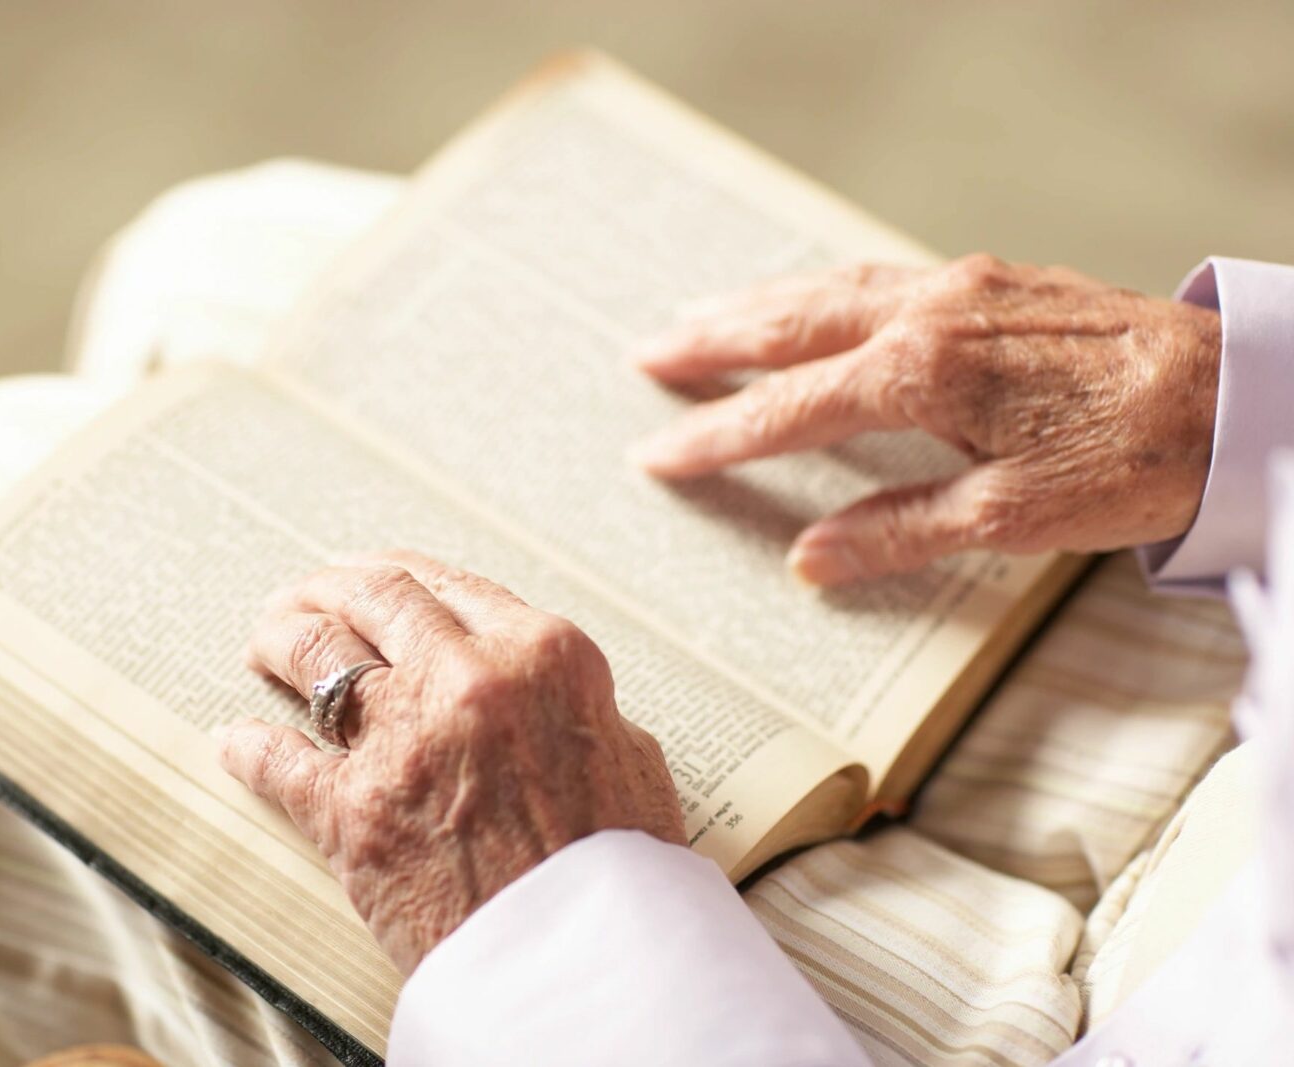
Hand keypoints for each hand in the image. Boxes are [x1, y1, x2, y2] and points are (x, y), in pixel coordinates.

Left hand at [217, 550, 684, 973]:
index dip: (398, 571)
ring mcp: (402, 739)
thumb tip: (536, 694)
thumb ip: (571, 706)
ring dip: (280, 637)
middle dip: (328, 586)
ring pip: (317, 652)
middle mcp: (466, 678)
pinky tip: (235, 741)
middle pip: (374, 598)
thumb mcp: (628, 757)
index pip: (450, 584)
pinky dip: (250, 748)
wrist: (586, 961)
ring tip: (264, 641)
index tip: (372, 572)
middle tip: (304, 593)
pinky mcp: (352, 811)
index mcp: (542, 655)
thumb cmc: (619, 872)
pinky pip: (280, 761)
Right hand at [628, 255, 1222, 584]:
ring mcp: (962, 288)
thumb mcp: (1012, 517)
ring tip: (702, 314)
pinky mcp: (994, 282)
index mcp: (922, 374)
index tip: (658, 452)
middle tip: (647, 352)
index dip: (716, 435)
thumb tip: (812, 560)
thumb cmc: (1134, 459)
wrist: (1236, 395)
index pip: (788, 408)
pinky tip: (814, 300)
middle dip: (711, 341)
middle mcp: (929, 314)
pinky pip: (881, 277)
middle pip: (791, 325)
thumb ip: (899, 531)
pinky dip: (824, 290)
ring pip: (832, 289)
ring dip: (759, 304)